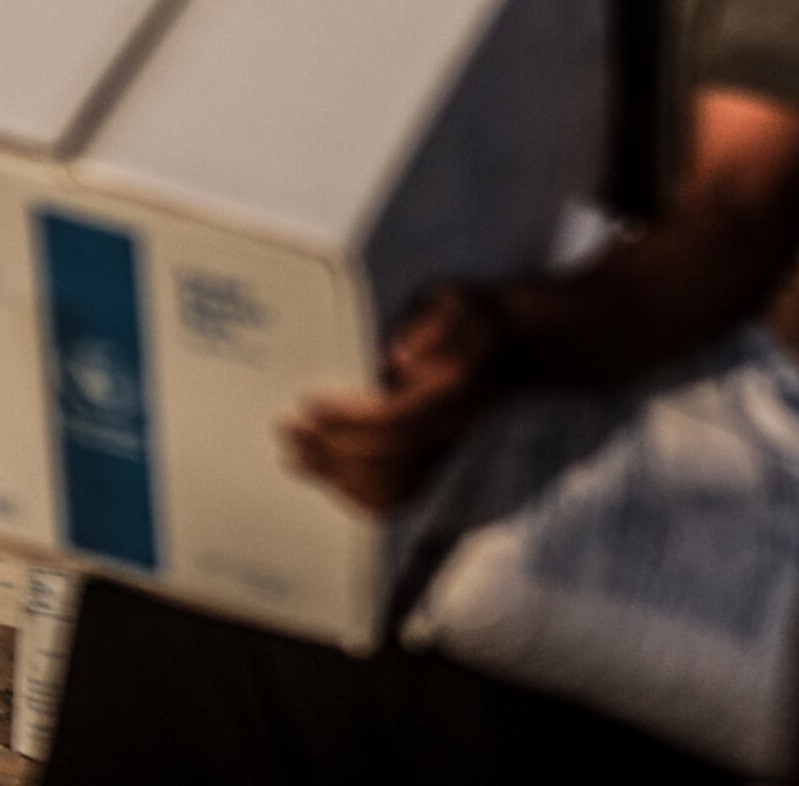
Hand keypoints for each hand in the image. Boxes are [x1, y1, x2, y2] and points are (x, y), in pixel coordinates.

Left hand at [287, 284, 507, 511]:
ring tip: (296, 454)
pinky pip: (400, 495)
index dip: (350, 419)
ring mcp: (442, 449)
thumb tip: (399, 356)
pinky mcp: (433, 459)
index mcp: (450, 392)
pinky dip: (360, 494)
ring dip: (338, 475)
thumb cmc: (471, 320)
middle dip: (331, 449)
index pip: (397, 419)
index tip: (310, 404)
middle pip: (387, 459)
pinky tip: (328, 477)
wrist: (511, 347)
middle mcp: (447, 428)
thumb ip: (430, 327)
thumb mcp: (454, 303)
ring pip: (392, 485)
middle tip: (287, 429)